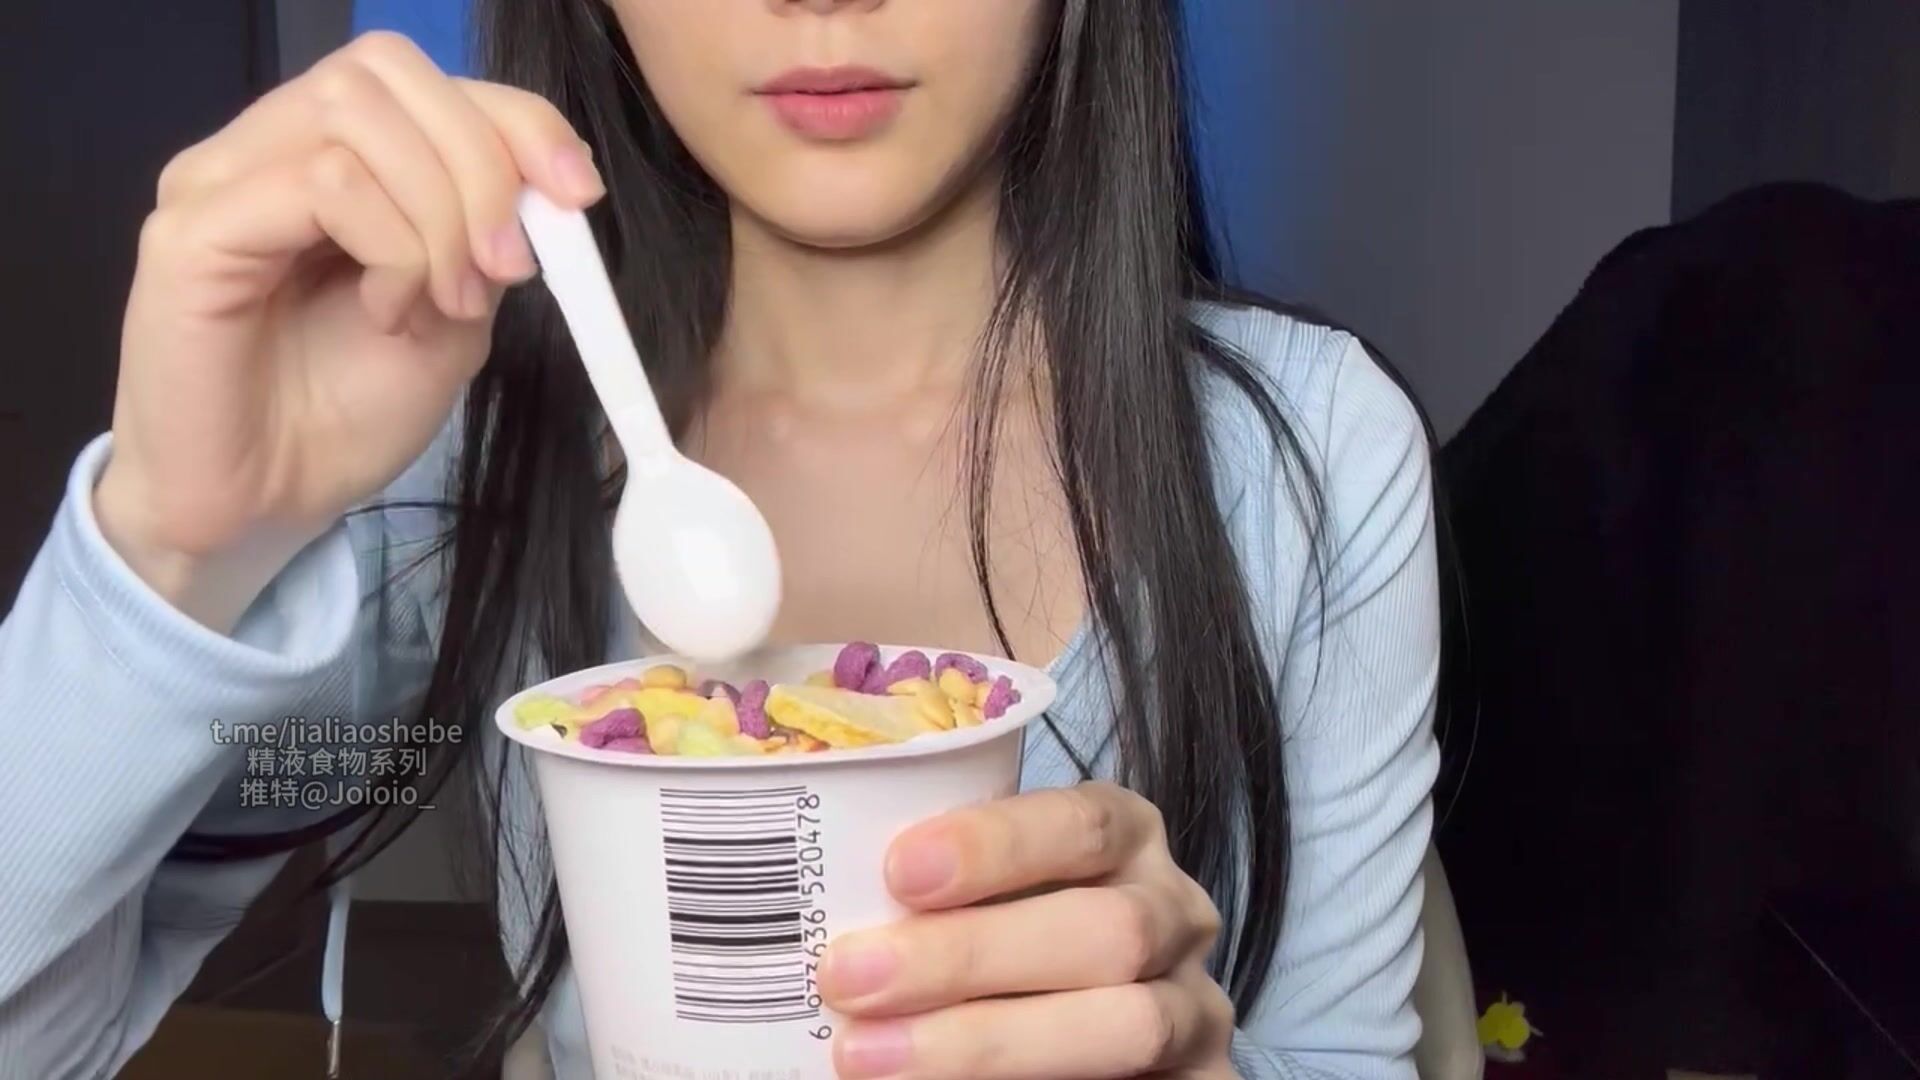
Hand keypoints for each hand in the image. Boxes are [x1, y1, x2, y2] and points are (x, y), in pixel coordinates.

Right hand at [95, 31, 601, 628]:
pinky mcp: (190, 232)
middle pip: (383, 71)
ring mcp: (218, 182)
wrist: (265, 511)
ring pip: (354, 115)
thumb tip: (544, 184)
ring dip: (438, 212)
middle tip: (506, 268)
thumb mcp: (454, 320)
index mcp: (323, 157)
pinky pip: (320, 184)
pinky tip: (388, 313)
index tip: (577, 192)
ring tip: (443, 303)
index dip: (513, 119)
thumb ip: (486, 238)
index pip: (418, 79)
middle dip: (479, 162)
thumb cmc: (343, 418)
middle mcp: (261, 150)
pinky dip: (390, 246)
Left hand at [820, 782, 1237, 1078]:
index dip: (997, 843)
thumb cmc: (988, 950)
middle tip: (849, 978)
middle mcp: (1172, 915)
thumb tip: (788, 897)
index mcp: (1122, 841)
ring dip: (991, 1042)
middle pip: (1104, 928)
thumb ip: (918, 894)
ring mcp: (1195, 1010)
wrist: (1062, 1046)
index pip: (1084, 821)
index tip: (899, 869)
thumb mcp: (965, 902)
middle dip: (970, 955)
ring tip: (866, 1059)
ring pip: (1127, 1023)